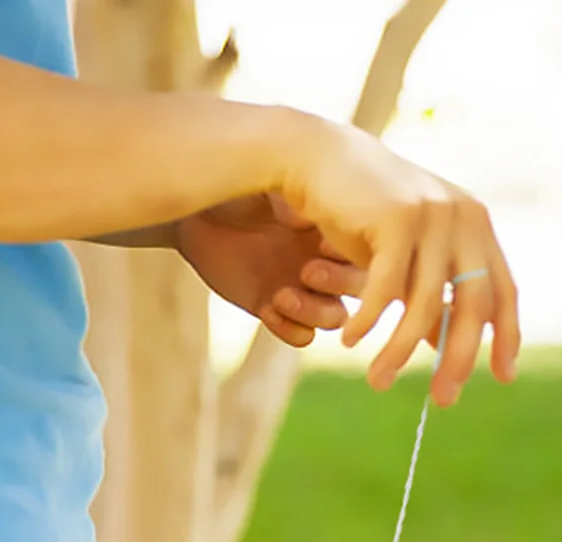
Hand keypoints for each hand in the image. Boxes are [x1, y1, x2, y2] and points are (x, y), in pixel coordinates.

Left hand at [176, 192, 361, 349]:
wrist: (196, 217)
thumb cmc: (234, 192)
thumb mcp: (267, 185)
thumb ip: (295, 197)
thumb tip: (311, 216)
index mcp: (332, 232)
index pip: (365, 254)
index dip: (350, 256)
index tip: (322, 244)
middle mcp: (326, 265)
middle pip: (361, 291)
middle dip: (338, 284)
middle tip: (307, 271)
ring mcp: (304, 292)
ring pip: (335, 318)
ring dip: (313, 312)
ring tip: (281, 296)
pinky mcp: (278, 313)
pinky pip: (303, 336)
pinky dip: (289, 329)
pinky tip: (267, 310)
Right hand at [276, 117, 519, 405]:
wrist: (316, 156)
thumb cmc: (363, 211)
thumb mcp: (408, 256)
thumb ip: (432, 295)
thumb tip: (447, 347)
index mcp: (476, 224)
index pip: (503, 291)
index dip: (506, 337)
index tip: (503, 377)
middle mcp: (462, 217)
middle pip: (473, 305)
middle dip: (459, 359)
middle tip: (444, 401)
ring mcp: (432, 213)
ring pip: (424, 304)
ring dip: (400, 350)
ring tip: (378, 381)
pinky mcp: (397, 217)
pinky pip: (386, 288)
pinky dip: (368, 320)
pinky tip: (351, 341)